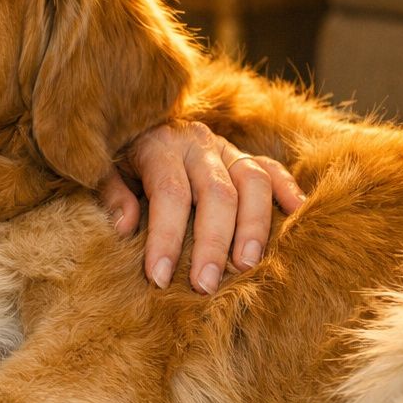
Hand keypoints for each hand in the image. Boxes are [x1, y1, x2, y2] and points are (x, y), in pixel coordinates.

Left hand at [100, 122, 305, 293]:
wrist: (135, 116)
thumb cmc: (120, 156)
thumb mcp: (105, 169)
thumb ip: (111, 193)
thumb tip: (124, 227)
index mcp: (161, 146)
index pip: (169, 193)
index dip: (165, 237)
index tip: (159, 277)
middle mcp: (198, 144)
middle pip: (217, 193)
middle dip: (212, 243)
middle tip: (206, 285)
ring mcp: (226, 148)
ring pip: (252, 181)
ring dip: (253, 226)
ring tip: (247, 266)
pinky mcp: (245, 154)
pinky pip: (273, 169)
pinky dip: (288, 191)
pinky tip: (298, 217)